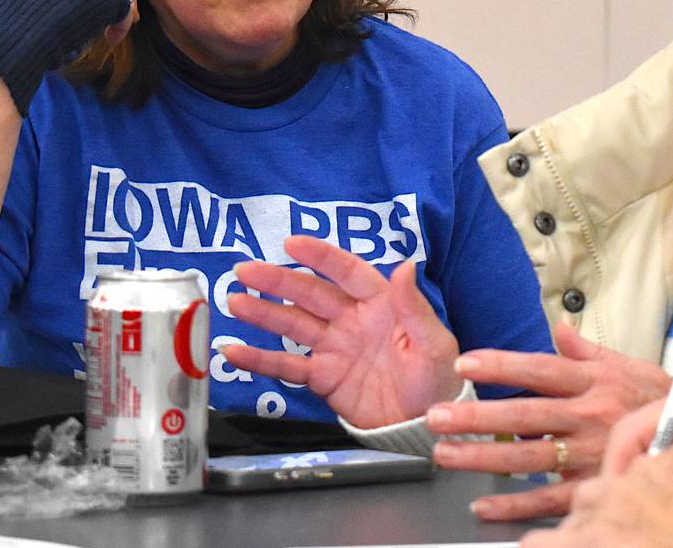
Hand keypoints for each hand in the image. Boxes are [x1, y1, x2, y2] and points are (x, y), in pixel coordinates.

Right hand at [222, 235, 462, 427]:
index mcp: (381, 304)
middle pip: (310, 294)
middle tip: (245, 270)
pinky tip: (233, 351)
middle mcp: (353, 320)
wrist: (426, 428)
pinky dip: (260, 360)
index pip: (347, 272)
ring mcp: (335, 348)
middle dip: (277, 281)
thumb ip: (414, 308)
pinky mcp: (323, 378)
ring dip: (263, 313)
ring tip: (234, 302)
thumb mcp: (433, 344)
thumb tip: (405, 266)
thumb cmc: (438, 380)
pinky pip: (287, 366)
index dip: (320, 256)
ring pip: (293, 324)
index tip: (291, 243)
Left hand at [426, 320, 670, 519]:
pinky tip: (483, 506)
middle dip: (477, 416)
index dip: (502, 365)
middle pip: (525, 413)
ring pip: (529, 455)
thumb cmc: (664, 402)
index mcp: (594, 381)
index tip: (466, 363)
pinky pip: (549, 498)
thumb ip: (589, 351)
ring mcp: (591, 453)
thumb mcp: (631, 367)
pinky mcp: (596, 486)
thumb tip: (560, 328)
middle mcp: (590, 415)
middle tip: (436, 417)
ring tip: (446, 455)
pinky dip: (515, 505)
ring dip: (483, 457)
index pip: (540, 369)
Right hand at [602, 371, 672, 543]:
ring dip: (649, 503)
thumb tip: (652, 476)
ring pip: (654, 476)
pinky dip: (667, 514)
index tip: (614, 502)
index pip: (642, 423)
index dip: (623, 464)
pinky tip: (672, 532)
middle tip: (628, 523)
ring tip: (648, 529)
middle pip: (640, 449)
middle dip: (632, 485)